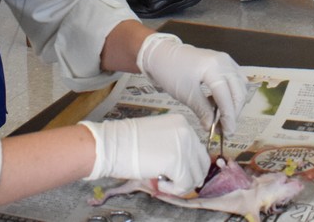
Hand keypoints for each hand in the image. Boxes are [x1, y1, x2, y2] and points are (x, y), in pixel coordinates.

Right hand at [82, 113, 207, 194]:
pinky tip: (160, 184)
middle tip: (174, 183)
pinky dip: (174, 190)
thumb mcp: (158, 138)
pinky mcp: (177, 162)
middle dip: (190, 176)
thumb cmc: (127, 143)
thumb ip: (174, 147)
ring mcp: (184, 146)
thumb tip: (186, 169)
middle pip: (202, 161)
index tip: (176, 173)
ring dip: (181, 184)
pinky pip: (185, 184)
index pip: (197, 148)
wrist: (110, 144)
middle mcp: (187, 131)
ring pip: (196, 175)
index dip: (189, 165)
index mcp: (182, 122)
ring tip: (163, 182)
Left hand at [136, 33, 247, 135]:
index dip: (229, 117)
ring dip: (234, 104)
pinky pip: (236, 80)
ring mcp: (226, 61)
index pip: (227, 97)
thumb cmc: (172, 72)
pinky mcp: (224, 63)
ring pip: (240, 87)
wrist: (164, 55)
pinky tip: (219, 104)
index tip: (227, 133)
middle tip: (224, 129)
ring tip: (221, 118)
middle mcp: (225, 62)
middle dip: (233, 113)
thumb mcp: (186, 94)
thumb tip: (211, 126)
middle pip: (238, 92)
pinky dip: (231, 94)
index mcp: (214, 68)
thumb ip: (203, 111)